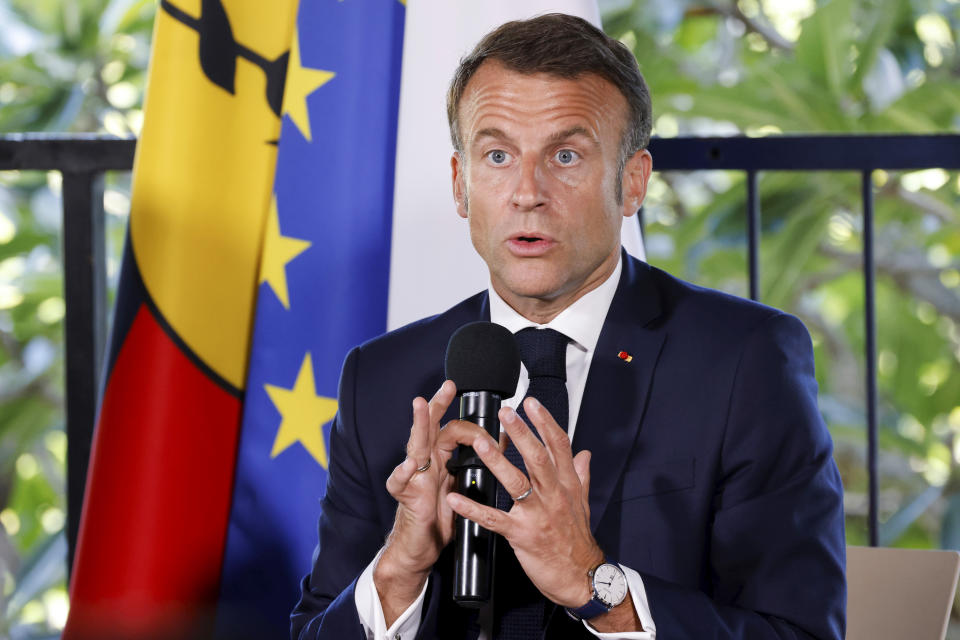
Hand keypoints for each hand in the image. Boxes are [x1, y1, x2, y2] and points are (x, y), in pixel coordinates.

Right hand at [374, 381, 490, 625]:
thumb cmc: (440, 516)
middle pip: (431, 427)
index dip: (472, 424)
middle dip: (438, 404)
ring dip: (417, 424)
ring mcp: (413, 477)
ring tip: (420, 405)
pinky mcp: (405, 495)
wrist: (420, 547)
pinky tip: (409, 465)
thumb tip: (502, 441)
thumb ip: (476, 463)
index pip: (453, 430)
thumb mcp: (462, 486)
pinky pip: (401, 482)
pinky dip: (404, 472)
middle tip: (448, 386)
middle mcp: (426, 463)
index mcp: (441, 459)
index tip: (492, 422)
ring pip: (414, 444)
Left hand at [445, 397, 603, 607]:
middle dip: (521, 433)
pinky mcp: (522, 535)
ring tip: (480, 443)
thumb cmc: (577, 540)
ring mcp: (538, 515)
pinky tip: (456, 499)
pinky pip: (494, 519)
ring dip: (496, 461)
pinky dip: (473, 509)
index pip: (558, 446)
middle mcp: (553, 495)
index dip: (545, 422)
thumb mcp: (582, 503)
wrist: (580, 577)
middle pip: (538, 457)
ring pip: (517, 482)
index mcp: (566, 484)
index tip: (531, 403)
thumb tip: (584, 453)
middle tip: (505, 412)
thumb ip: (580, 474)